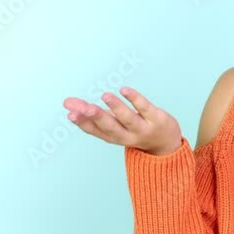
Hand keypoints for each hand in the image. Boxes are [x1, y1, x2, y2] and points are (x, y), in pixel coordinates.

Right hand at [63, 88, 181, 155]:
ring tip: (105, 95)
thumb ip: (92, 113)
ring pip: (128, 119)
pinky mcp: (157, 119)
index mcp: (113, 137)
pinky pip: (145, 108)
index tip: (70, 114)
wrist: (166, 142)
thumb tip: (66, 102)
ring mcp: (143, 128)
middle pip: (110, 127)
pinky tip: (124, 90)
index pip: (95, 131)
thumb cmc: (133, 129)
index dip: (83, 123)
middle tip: (85, 108)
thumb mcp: (114, 123)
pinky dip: (135, 99)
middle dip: (97, 117)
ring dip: (116, 107)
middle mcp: (127, 135)